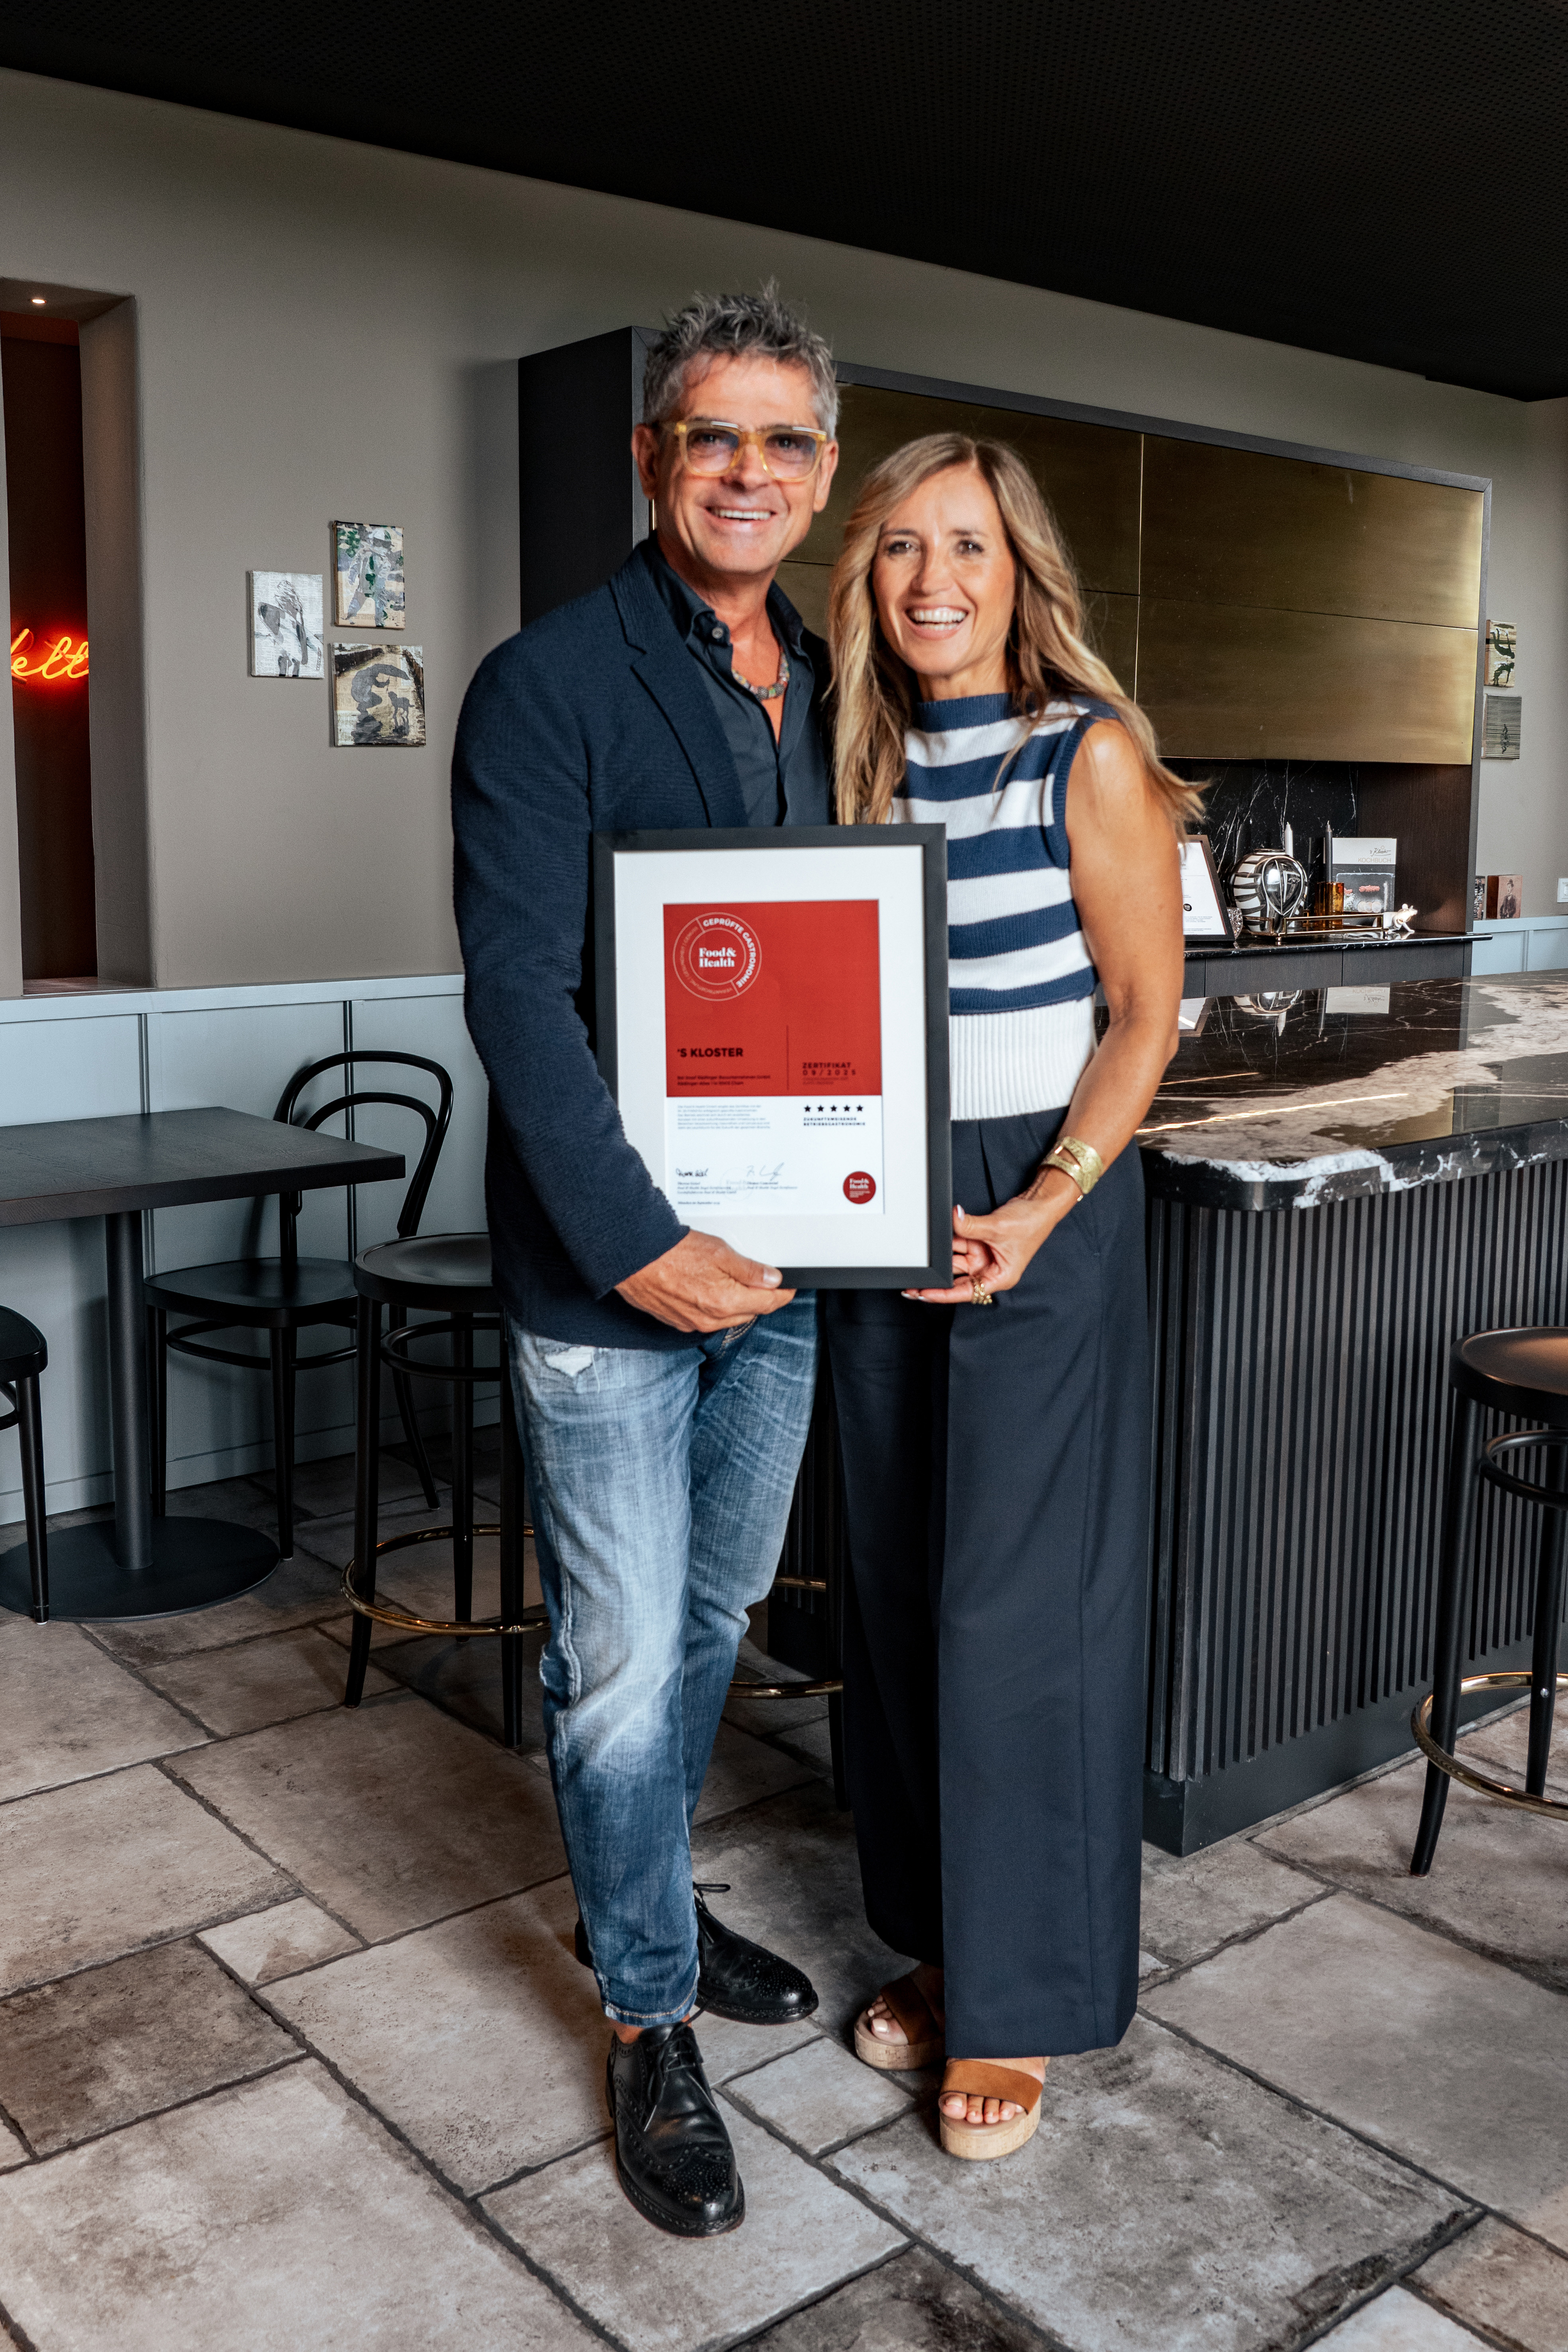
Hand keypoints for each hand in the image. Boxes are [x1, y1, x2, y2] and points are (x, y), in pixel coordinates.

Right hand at [616, 1229, 796, 1333]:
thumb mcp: (719, 1251)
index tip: (789, 1286)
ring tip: (736, 1282)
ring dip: (738, 1304)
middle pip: (750, 1313)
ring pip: (729, 1318)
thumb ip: (749, 1270)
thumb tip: (772, 1279)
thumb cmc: (670, 1252)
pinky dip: (716, 1307)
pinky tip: (710, 1290)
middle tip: (765, 1281)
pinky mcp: (679, 1322)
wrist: (633, 1259)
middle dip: (761, 1298)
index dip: (783, 1294)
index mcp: (725, 1302)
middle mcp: (710, 1319)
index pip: (768, 1303)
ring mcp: (693, 1323)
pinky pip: (707, 1319)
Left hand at [903, 1174, 1078, 1304]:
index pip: (964, 1291)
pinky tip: (938, 1234)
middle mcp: (989, 1270)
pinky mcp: (980, 1242)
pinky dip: (950, 1237)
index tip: (922, 1293)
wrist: (1040, 1202)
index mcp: (998, 1278)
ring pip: (956, 1258)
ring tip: (924, 1249)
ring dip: (942, 1252)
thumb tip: (952, 1219)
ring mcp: (984, 1256)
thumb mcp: (997, 1227)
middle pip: (956, 1278)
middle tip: (913, 1277)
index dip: (942, 1294)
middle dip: (936, 1276)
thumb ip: (971, 1225)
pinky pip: (960, 1242)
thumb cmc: (1031, 1223)